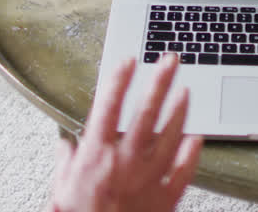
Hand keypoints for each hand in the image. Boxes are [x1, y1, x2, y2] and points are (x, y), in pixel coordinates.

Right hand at [49, 55, 202, 211]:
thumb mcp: (60, 190)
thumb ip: (64, 162)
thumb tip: (64, 143)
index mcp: (96, 156)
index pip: (109, 106)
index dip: (119, 79)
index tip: (129, 61)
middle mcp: (124, 162)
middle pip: (145, 112)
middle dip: (159, 82)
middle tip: (170, 60)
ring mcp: (148, 179)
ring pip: (169, 136)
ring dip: (179, 110)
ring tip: (186, 89)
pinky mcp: (165, 200)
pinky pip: (183, 171)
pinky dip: (192, 153)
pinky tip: (198, 137)